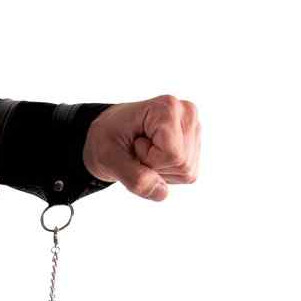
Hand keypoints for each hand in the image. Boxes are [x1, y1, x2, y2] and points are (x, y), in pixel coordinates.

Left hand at [83, 95, 199, 200]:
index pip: (173, 155)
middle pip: (182, 164)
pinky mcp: (194, 146)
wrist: (108, 134)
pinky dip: (166, 172)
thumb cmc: (106, 138)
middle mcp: (187, 114)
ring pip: (186, 172)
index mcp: (167, 107)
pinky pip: (186, 175)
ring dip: (159, 169)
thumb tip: (162, 193)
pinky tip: (154, 155)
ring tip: (144, 150)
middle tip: (137, 148)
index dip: (149, 158)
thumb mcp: (108, 157)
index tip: (134, 142)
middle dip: (154, 165)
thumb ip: (134, 177)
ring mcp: (193, 130)